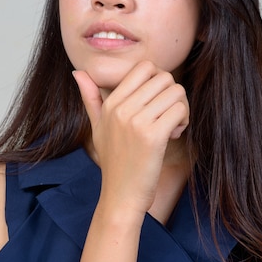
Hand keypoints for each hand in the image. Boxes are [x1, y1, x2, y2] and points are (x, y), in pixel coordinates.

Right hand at [73, 61, 188, 218]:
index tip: (158, 98)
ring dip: (181, 107)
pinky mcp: (153, 136)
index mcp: (110, 103)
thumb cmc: (113, 161)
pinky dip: (183, 120)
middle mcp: (121, 108)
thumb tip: (78, 71)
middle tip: (168, 113)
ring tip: (172, 125)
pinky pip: (180, 111)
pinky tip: (174, 134)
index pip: (144, 67)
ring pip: (176, 92)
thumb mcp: (97, 126)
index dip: (159, 79)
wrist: (121, 194)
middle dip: (173, 93)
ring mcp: (136, 121)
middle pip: (164, 77)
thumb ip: (90, 97)